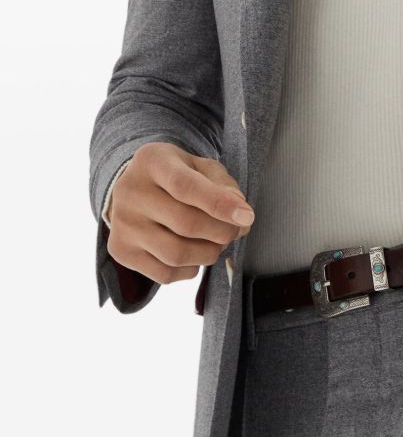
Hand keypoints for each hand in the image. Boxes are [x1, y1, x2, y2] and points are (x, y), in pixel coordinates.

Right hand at [106, 142, 254, 285]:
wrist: (135, 190)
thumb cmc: (176, 176)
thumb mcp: (201, 167)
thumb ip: (224, 186)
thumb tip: (240, 215)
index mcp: (152, 161)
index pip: (186, 186)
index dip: (219, 204)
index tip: (247, 216)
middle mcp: (130, 192)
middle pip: (185, 223)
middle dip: (222, 232)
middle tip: (236, 231)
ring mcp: (122, 224)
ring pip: (176, 254)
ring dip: (209, 254)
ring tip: (217, 243)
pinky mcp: (121, 251)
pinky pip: (164, 274)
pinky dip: (190, 269)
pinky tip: (194, 255)